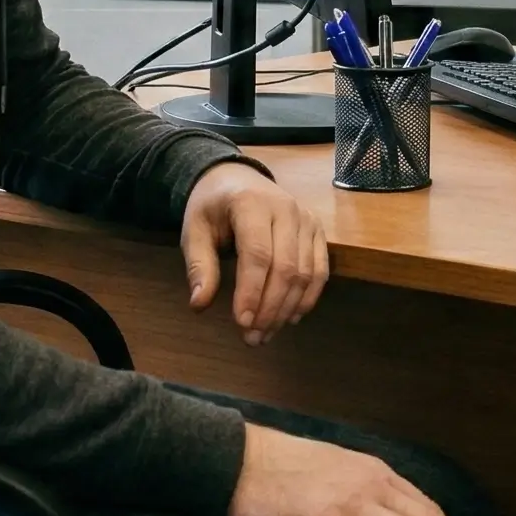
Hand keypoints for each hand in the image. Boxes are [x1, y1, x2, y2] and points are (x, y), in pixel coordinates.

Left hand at [183, 162, 327, 345]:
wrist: (236, 177)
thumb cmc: (213, 207)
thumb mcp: (194, 230)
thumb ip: (199, 266)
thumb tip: (199, 304)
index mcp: (252, 204)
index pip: (258, 254)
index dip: (252, 292)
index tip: (242, 323)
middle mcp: (286, 209)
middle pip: (286, 268)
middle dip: (271, 308)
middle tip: (252, 338)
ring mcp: (306, 219)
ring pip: (306, 273)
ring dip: (287, 309)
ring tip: (266, 334)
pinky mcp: (317, 230)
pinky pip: (320, 270)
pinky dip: (307, 298)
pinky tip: (290, 317)